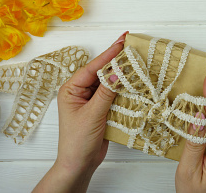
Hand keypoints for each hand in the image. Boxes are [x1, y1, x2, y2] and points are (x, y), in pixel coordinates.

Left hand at [33, 32, 127, 192]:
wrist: (80, 164)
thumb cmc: (77, 141)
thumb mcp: (92, 114)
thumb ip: (105, 93)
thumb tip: (117, 72)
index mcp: (71, 89)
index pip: (92, 68)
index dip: (108, 54)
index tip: (122, 42)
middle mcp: (81, 91)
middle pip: (101, 72)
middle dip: (115, 60)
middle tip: (130, 46)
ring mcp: (92, 100)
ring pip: (108, 82)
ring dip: (120, 74)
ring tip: (134, 61)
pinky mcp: (101, 108)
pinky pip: (113, 94)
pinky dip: (123, 88)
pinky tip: (132, 81)